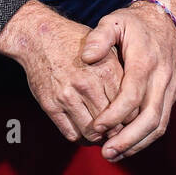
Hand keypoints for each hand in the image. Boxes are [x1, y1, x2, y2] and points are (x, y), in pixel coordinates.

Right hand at [0, 1, 125, 143]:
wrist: (39, 37)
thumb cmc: (76, 43)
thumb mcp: (105, 49)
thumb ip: (120, 74)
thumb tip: (136, 102)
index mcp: (106, 69)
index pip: (128, 108)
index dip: (131, 119)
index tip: (129, 120)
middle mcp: (87, 83)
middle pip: (112, 124)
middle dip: (116, 131)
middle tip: (116, 130)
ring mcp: (67, 96)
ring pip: (91, 132)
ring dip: (98, 137)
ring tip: (101, 132)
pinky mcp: (51, 105)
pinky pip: (71, 133)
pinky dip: (81, 137)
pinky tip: (84, 130)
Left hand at [80, 0, 175, 161]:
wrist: (165, 19)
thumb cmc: (134, 24)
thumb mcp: (113, 21)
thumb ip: (99, 37)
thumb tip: (87, 57)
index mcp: (145, 61)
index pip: (132, 95)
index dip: (114, 114)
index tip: (96, 127)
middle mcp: (162, 77)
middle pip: (149, 117)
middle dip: (127, 139)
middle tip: (105, 152)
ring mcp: (170, 87)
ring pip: (159, 124)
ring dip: (137, 144)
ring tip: (113, 154)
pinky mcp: (173, 94)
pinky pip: (162, 122)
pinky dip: (145, 138)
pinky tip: (127, 146)